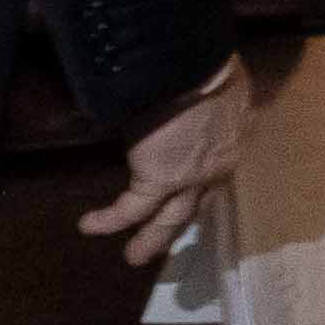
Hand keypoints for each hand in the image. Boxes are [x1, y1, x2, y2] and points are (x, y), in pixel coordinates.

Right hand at [81, 56, 250, 272]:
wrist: (195, 68)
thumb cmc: (210, 69)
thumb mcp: (227, 88)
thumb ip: (219, 102)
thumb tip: (214, 97)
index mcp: (234, 143)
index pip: (219, 175)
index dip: (204, 190)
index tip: (195, 199)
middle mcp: (218, 167)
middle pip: (197, 206)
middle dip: (179, 226)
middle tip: (167, 245)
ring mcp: (190, 178)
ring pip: (169, 218)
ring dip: (150, 239)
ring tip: (135, 257)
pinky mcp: (159, 179)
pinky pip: (131, 208)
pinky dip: (109, 219)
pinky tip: (89, 225)